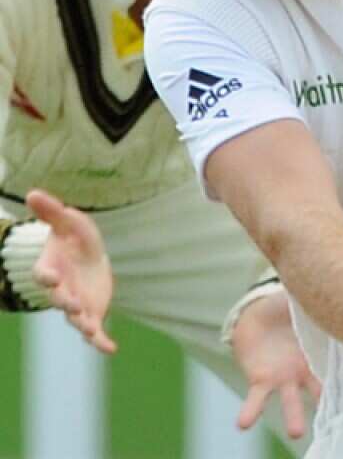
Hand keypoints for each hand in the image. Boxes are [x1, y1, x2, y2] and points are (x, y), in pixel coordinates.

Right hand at [26, 189, 115, 353]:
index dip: (46, 276)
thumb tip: (33, 192)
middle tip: (72, 305)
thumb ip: (52, 211)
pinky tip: (110, 349)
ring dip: (82, 324)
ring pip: (75, 318)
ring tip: (89, 329)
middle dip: (65, 302)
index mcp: (51, 268)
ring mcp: (75, 305)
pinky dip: (100, 342)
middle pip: (59, 299)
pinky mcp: (91, 315)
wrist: (89, 258)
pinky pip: (94, 332)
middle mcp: (60, 290)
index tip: (50, 277)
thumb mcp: (69, 222)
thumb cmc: (76, 239)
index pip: (43, 273)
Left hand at [230, 288, 318, 438]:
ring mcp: (285, 378)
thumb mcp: (312, 299)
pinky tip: (244, 424)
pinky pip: (256, 398)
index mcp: (323, 353)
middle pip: (322, 389)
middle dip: (330, 403)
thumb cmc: (291, 306)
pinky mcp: (261, 380)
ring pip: (292, 401)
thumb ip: (328, 292)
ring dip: (294, 417)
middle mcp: (308, 371)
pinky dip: (250, 411)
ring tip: (296, 432)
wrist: (259, 312)